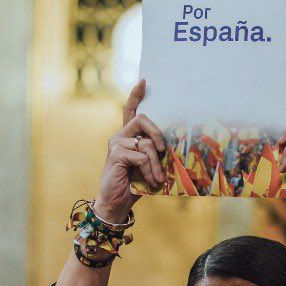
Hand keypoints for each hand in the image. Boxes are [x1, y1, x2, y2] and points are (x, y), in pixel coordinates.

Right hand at [96, 79, 166, 221]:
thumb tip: (170, 146)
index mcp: (127, 137)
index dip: (136, 96)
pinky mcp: (115, 154)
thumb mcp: (149, 166)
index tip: (144, 82)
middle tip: (164, 151)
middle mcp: (120, 137)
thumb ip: (155, 153)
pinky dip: (150, 170)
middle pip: (143, 120)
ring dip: (157, 164)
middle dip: (158, 134)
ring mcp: (116, 144)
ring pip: (146, 143)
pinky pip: (141, 156)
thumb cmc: (135, 185)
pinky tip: (151, 181)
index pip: (131, 111)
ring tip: (158, 179)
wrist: (117, 203)